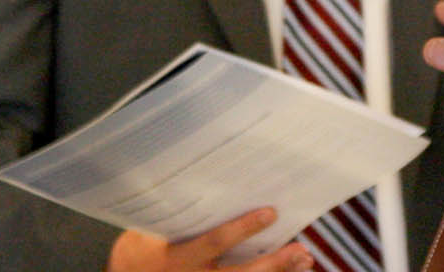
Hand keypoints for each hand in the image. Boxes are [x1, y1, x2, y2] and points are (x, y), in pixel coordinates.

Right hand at [106, 209, 311, 271]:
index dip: (242, 229)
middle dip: (273, 262)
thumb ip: (176, 211)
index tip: (270, 213)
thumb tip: (206, 179)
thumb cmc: (139, 247)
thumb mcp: (148, 228)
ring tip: (304, 259)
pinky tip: (291, 269)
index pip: (213, 242)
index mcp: (176, 257)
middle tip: (300, 248)